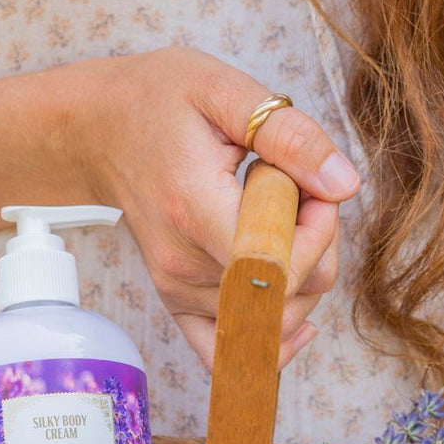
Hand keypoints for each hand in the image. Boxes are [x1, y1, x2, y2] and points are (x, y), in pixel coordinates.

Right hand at [53, 46, 360, 368]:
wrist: (100, 132)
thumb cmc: (159, 103)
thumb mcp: (224, 91)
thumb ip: (289, 135)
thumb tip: (344, 186)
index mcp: (194, 211)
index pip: (280, 262)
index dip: (319, 230)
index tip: (312, 187)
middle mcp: (184, 266)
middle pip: (287, 295)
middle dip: (317, 248)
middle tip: (300, 196)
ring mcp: (179, 292)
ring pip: (275, 319)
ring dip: (300, 276)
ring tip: (278, 222)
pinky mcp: (179, 305)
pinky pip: (231, 352)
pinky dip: (272, 340)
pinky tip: (295, 312)